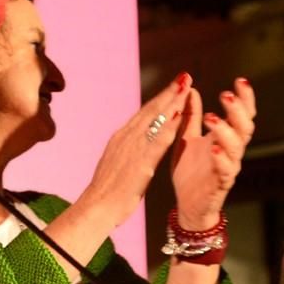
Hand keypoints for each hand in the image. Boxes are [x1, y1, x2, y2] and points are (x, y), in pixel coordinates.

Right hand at [77, 74, 193, 228]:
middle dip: (169, 93)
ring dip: (172, 101)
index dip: (160, 99)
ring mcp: (133, 147)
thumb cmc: (106, 190)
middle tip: (184, 77)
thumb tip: (133, 140)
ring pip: (156, 119)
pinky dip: (170, 125)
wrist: (96, 206)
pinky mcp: (141, 161)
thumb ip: (126, 149)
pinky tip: (181, 115)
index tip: (174, 87)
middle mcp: (126, 137)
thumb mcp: (116, 162)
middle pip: (151, 110)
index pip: (144, 114)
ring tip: (186, 87)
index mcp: (121, 137)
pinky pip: (158, 140)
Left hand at [171, 79, 256, 229]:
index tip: (242, 80)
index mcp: (224, 137)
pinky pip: (225, 170)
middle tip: (226, 95)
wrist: (187, 204)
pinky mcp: (220, 183)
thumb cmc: (191, 169)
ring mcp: (228, 166)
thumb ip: (190, 115)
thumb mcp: (187, 137)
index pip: (240, 114)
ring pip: (237, 147)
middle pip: (244, 126)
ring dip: (225, 130)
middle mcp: (231, 150)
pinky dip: (221, 158)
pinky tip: (214, 148)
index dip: (245, 98)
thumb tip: (192, 89)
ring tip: (211, 118)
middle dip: (238, 110)